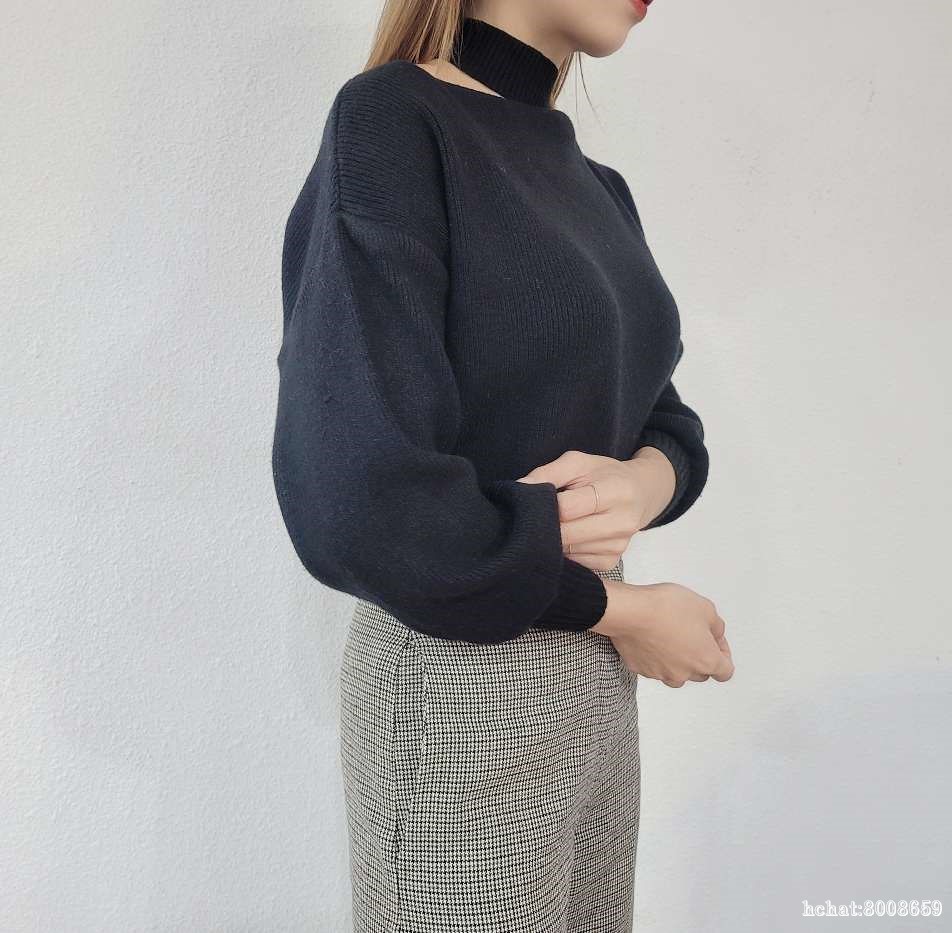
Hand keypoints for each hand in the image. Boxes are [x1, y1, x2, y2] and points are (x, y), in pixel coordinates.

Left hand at [515, 449, 664, 571]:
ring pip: (567, 552)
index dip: (544, 506)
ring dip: (551, 541)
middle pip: (566, 534)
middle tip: (529, 519)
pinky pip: (575, 563)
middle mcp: (622, 522)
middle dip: (542, 527)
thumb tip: (519, 488)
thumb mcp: (579, 463)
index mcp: (616, 491)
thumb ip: (548, 473)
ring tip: (548, 526)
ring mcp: (618, 546)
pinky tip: (564, 538)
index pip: (567, 508)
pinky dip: (563, 553)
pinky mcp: (611, 563)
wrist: (641, 494)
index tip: (531, 503)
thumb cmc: (604, 475)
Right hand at [591, 580, 733, 686]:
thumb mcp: (705, 607)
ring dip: (677, 661)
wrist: (631, 612)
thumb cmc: (666, 608)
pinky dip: (654, 657)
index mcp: (706, 660)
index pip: (725, 672)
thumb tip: (715, 633)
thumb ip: (716, 625)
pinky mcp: (641, 669)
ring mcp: (662, 674)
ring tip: (669, 637)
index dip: (723, 655)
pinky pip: (653, 667)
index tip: (715, 643)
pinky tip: (651, 638)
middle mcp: (685, 673)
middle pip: (701, 674)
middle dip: (699, 656)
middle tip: (691, 634)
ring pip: (676, 674)